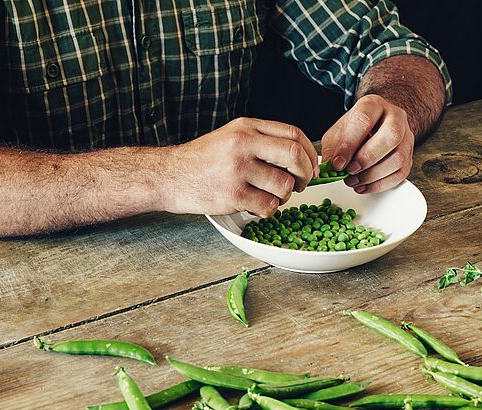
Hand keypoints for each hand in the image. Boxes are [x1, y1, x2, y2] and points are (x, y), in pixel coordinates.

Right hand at [164, 117, 317, 216]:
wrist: (169, 176)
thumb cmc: (202, 161)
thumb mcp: (231, 137)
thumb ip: (261, 141)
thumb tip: (300, 157)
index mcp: (246, 127)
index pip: (293, 134)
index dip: (310, 154)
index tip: (312, 168)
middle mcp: (243, 145)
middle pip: (294, 156)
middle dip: (305, 174)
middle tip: (301, 185)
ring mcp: (237, 170)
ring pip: (283, 185)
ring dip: (284, 196)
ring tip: (269, 197)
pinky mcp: (233, 195)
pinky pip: (268, 206)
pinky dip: (268, 210)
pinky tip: (256, 206)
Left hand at [321, 94, 413, 193]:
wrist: (377, 127)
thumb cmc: (356, 130)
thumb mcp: (338, 132)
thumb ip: (332, 148)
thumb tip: (329, 166)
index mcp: (373, 105)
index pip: (364, 120)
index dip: (349, 144)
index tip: (338, 163)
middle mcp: (395, 118)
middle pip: (391, 136)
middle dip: (367, 158)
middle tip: (350, 170)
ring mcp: (406, 137)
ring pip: (398, 158)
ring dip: (372, 175)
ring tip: (353, 180)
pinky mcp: (409, 157)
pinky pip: (400, 174)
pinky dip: (379, 185)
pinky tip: (363, 186)